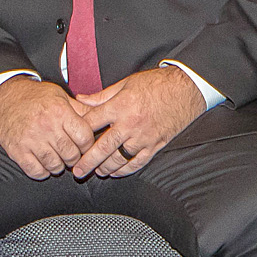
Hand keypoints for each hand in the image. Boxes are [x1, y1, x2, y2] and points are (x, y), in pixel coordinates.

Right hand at [0, 77, 100, 180]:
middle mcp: (46, 126)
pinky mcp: (17, 151)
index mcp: (59, 112)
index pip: (84, 137)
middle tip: (72, 155)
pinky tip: (44, 164)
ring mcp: (31, 140)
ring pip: (55, 165)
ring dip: (59, 166)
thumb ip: (81, 109)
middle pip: (71, 154)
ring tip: (58, 159)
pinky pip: (36, 171)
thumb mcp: (60, 96)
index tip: (84, 146)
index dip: (88, 145)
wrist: (2, 96)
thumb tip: (102, 117)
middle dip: (75, 157)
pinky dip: (43, 171)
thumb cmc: (33, 96)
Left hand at [71, 67, 205, 177]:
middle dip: (87, 161)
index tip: (71, 140)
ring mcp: (143, 137)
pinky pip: (137, 162)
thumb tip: (80, 99)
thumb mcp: (126, 84)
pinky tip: (116, 172)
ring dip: (105, 167)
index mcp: (120, 106)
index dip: (79, 132)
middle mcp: (130, 124)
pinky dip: (125, 170)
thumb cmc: (156, 84)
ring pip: (119, 158)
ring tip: (96, 171)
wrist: (186, 89)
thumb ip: (102, 96)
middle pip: (103, 147)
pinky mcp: (155, 145)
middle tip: (77, 170)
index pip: (93, 123)